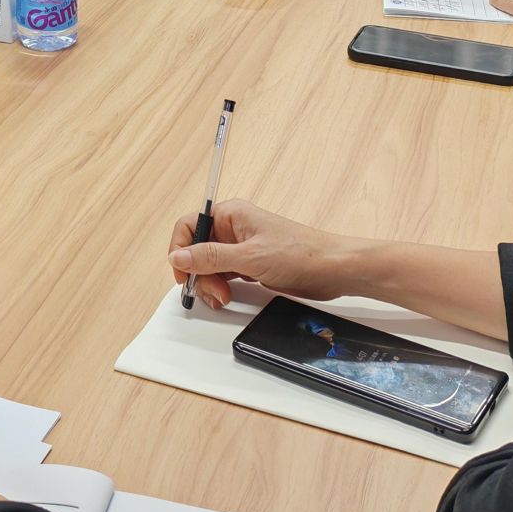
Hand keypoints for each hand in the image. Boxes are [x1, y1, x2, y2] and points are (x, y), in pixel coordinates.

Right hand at [167, 199, 357, 310]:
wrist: (333, 270)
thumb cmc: (300, 254)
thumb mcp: (249, 257)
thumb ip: (210, 257)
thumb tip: (178, 256)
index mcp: (230, 214)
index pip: (189, 225)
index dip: (180, 249)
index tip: (182, 273)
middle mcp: (233, 228)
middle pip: (196, 249)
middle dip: (200, 273)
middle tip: (214, 291)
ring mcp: (241, 247)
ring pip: (209, 265)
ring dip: (210, 283)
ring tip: (224, 297)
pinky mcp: (250, 264)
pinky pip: (224, 274)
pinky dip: (221, 287)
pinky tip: (227, 296)